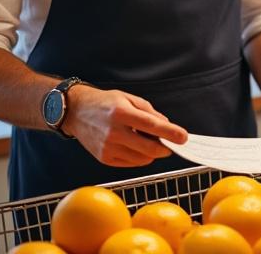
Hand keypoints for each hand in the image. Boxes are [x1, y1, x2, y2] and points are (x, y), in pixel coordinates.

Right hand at [60, 85, 187, 166]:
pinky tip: (135, 146)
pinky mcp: (104, 158)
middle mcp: (113, 132)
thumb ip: (149, 112)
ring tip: (148, 141)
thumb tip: (166, 126)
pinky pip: (131, 163)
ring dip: (152, 153)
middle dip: (164, 149)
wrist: (76, 112)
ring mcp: (108, 147)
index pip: (152, 126)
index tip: (183, 138)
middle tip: (170, 144)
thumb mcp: (128, 98)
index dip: (170, 133)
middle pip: (149, 149)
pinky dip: (139, 157)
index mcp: (121, 113)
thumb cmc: (105, 103)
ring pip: (142, 159)